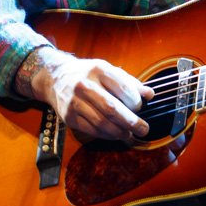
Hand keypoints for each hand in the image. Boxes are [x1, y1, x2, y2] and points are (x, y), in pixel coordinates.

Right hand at [19, 47, 153, 140]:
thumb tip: (150, 95)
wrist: (55, 78)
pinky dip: (106, 135)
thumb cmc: (88, 75)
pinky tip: (115, 134)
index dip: (136, 102)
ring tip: (129, 134)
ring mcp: (74, 102)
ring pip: (101, 123)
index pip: (123, 89)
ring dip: (119, 132)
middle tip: (143, 129)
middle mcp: (85, 85)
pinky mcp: (68, 117)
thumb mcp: (109, 71)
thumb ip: (130, 83)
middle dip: (131, 122)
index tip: (140, 108)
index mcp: (98, 70)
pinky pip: (91, 130)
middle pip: (112, 109)